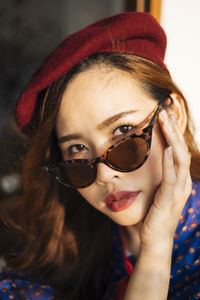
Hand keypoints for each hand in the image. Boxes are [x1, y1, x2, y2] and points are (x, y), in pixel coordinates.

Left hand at [139, 108, 191, 249]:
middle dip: (173, 129)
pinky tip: (167, 148)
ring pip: (180, 158)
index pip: (178, 149)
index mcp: (179, 178)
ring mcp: (178, 190)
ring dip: (172, 138)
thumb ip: (156, 175)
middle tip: (164, 110)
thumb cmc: (153, 213)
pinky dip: (170, 161)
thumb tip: (148, 159)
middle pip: (181, 149)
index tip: (165, 115)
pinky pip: (171, 177)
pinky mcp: (170, 198)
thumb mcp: (156, 190)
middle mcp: (182, 182)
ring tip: (164, 120)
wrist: (154, 238)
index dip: (173, 132)